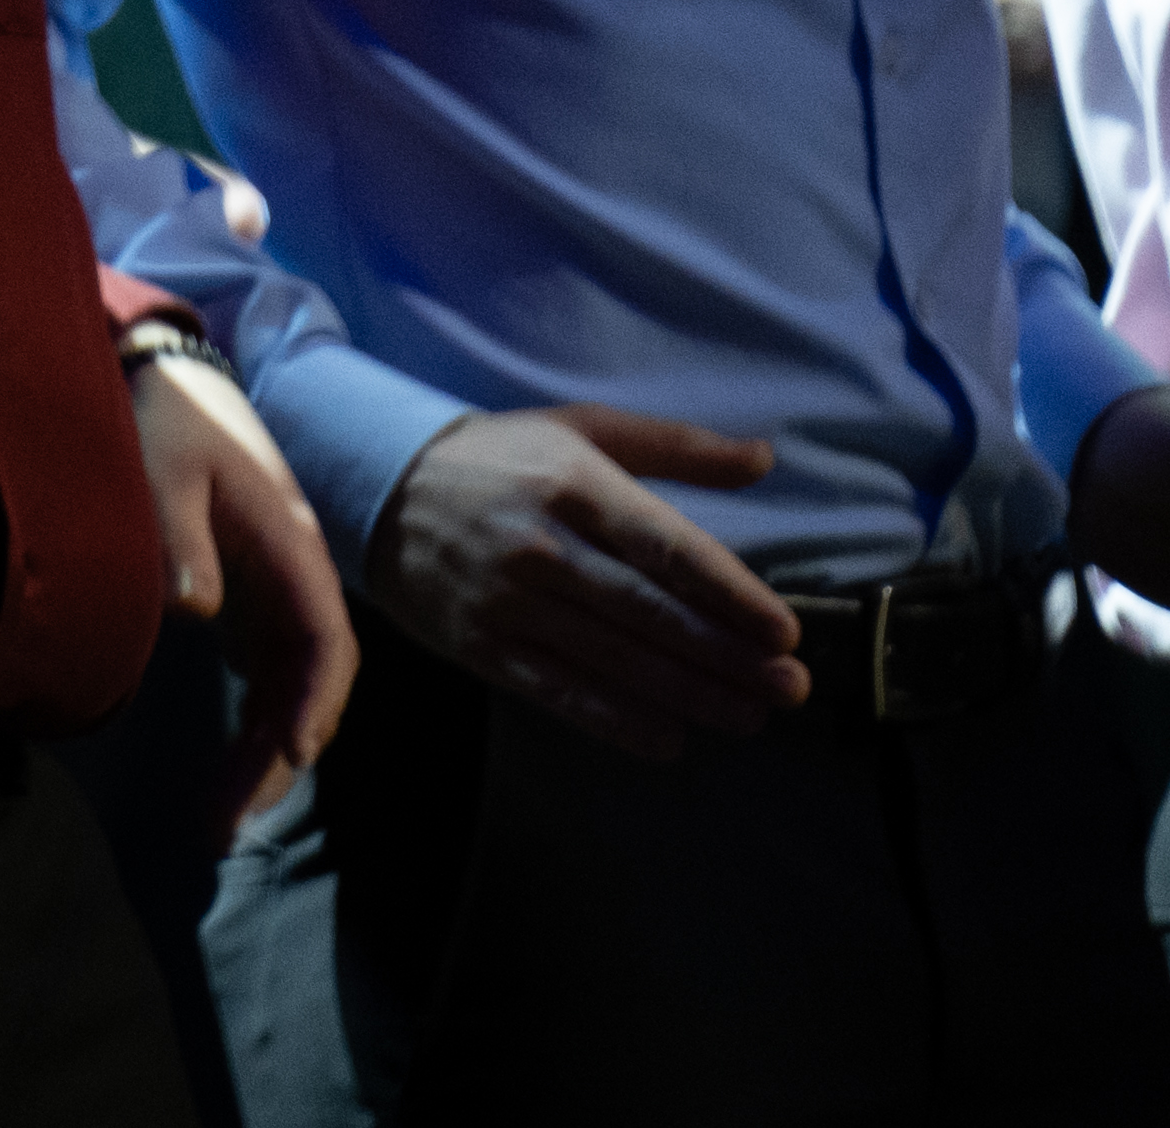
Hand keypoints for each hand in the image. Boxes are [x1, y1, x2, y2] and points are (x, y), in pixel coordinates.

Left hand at [128, 349, 353, 843]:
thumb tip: (196, 609)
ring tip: (221, 821)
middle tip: (232, 824)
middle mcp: (293, 574)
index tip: (295, 756)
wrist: (162, 372)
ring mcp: (272, 589)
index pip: (324, 636)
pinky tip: (223, 770)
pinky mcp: (246, 596)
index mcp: (291, 543)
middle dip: (281, 754)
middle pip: (308, 680)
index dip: (315, 701)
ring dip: (264, 752)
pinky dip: (251, 723)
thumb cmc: (166, 416)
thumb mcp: (165, 464)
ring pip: (285, 687)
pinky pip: (263, 674)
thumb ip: (177, 532)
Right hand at [359, 407, 800, 761]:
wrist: (381, 486)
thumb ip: (676, 448)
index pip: (667, 547)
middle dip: (726, 656)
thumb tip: (764, 458)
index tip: (783, 632)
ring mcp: (508, 600)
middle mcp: (542, 544)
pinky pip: (559, 692)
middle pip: (650, 613)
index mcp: (574, 482)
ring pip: (613, 659)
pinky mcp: (481, 644)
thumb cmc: (503, 457)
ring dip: (689, 695)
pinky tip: (668, 740)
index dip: (730, 594)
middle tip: (788, 688)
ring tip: (748, 716)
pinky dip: (615, 721)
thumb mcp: (582, 429)